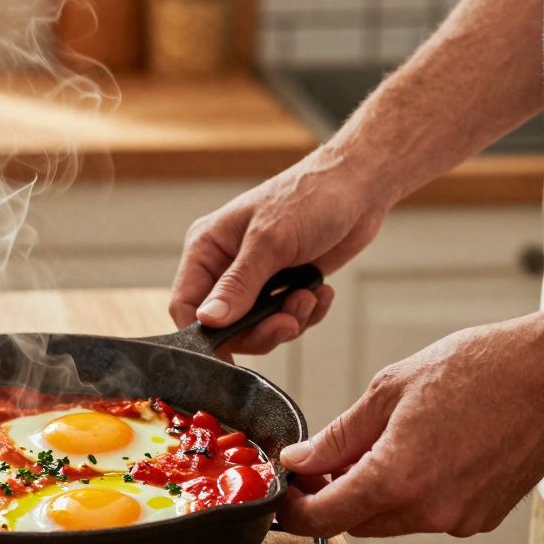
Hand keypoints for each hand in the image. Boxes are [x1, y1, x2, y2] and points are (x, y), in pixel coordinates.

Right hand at [170, 149, 391, 357]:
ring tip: (309, 296)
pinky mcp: (283, 284)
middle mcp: (225, 265)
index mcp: (207, 248)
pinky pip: (284, 318)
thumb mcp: (270, 242)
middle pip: (225, 324)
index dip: (204, 335)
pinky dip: (305, 313)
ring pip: (257, 326)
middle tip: (288, 323)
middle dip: (259, 330)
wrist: (358, 187)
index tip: (228, 357)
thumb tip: (208, 320)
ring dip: (288, 320)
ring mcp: (256, 277)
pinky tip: (320, 291)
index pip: (185, 303)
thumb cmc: (310, 197)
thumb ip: (238, 284)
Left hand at [278, 315, 543, 537]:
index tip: (284, 492)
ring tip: (380, 443)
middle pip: (355, 522)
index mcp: (396, 479)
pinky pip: (429, 515)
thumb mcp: (389, 390)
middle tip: (324, 459)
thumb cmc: (479, 369)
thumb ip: (338, 435)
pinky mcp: (483, 518)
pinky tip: (423, 451)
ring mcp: (460, 519)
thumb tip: (300, 461)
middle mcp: (429, 511)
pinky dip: (412, 493)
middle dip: (332, 497)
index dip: (294, 509)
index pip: (323, 520)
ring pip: (392, 520)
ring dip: (373, 493)